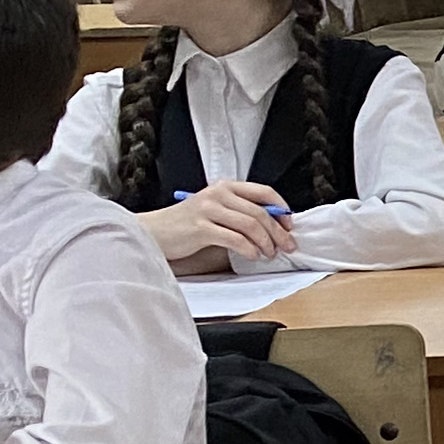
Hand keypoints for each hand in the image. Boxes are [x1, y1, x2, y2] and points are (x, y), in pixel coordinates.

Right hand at [142, 183, 298, 270]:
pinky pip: (236, 239)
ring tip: (270, 254)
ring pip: (251, 225)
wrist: (153, 232)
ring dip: (266, 243)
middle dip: (279, 232)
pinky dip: (250, 249)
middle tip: (288, 246)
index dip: (282, 209)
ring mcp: (209, 210)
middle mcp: (218, 194)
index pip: (264, 191)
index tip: (290, 226)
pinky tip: (253, 256)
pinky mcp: (201, 228)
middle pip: (261, 212)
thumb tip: (274, 225)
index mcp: (225, 187)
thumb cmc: (186, 224)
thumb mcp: (215, 209)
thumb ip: (239, 211)